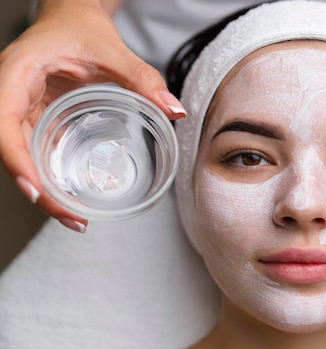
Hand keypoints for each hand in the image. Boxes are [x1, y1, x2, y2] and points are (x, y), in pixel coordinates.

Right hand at [0, 0, 185, 231]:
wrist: (70, 15)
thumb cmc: (80, 26)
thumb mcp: (113, 50)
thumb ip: (143, 79)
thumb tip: (174, 110)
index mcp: (16, 73)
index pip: (3, 124)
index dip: (17, 161)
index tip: (37, 190)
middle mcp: (10, 94)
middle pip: (12, 150)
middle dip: (38, 188)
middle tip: (73, 218)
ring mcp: (20, 108)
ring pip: (24, 156)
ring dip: (47, 188)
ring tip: (76, 217)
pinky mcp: (35, 117)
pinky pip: (38, 150)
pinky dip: (55, 174)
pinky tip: (77, 194)